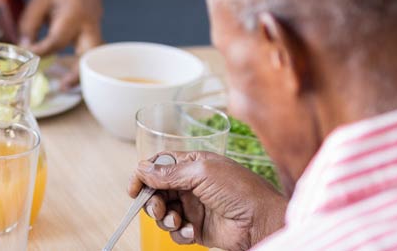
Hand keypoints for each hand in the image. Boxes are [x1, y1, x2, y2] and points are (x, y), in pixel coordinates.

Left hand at [18, 0, 101, 86]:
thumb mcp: (39, 2)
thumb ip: (29, 24)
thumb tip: (25, 48)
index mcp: (75, 14)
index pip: (58, 39)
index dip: (42, 50)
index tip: (28, 56)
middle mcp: (90, 28)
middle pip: (89, 54)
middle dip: (77, 71)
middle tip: (63, 85)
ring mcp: (96, 38)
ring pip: (94, 61)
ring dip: (82, 76)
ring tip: (65, 87)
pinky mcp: (95, 46)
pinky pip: (92, 63)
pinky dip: (82, 74)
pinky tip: (69, 83)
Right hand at [129, 152, 286, 250]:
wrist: (261, 221)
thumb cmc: (239, 190)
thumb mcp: (202, 172)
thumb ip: (170, 172)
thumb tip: (143, 169)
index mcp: (192, 164)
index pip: (159, 165)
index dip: (144, 175)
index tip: (134, 188)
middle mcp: (191, 184)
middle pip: (157, 190)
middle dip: (152, 200)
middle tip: (157, 208)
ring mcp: (193, 207)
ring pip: (163, 212)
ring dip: (164, 218)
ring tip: (176, 221)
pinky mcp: (197, 228)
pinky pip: (176, 231)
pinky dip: (179, 232)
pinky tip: (191, 231)